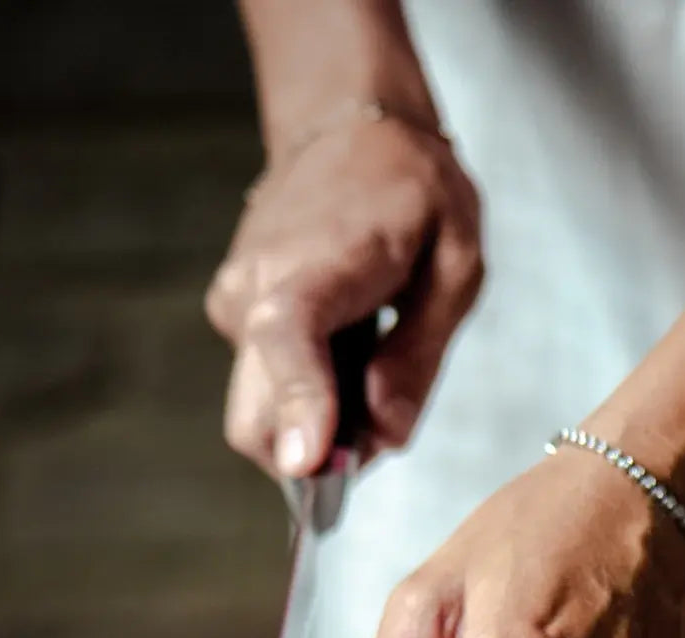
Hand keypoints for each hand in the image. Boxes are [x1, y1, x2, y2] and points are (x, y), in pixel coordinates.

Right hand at [205, 113, 481, 475]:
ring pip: (259, 414)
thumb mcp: (454, 266)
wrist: (344, 129)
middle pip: (257, 418)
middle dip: (313, 454)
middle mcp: (252, 291)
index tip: (309, 462)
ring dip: (313, 424)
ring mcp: (232, 309)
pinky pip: (262, 388)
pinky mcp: (230, 319)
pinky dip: (303, 397)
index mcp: (313, 267)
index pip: (288, 340)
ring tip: (366, 364)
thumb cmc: (409, 191)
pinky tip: (341, 347)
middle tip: (376, 428)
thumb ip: (418, 357)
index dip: (299, 406)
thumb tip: (384, 435)